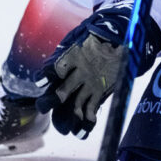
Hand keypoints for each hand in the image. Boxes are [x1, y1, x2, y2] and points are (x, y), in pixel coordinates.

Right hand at [44, 5, 160, 135]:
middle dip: (49, 102)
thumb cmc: (105, 30)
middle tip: (46, 109)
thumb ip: (96, 35)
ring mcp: (84, 86)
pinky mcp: (97, 94)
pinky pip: (89, 111)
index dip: (45, 76)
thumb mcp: (97, 29)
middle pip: (56, 93)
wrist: (119, 36)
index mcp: (68, 59)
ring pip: (71, 106)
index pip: (52, 70)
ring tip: (69, 129)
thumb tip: (105, 37)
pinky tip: (83, 131)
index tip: (42, 83)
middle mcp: (72, 76)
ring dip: (68, 118)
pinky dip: (86, 123)